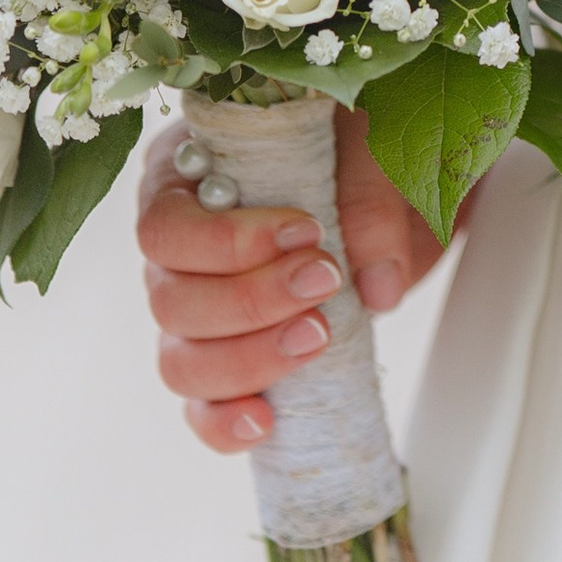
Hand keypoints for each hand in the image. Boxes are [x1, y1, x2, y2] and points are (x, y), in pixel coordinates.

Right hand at [135, 110, 445, 455]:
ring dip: (247, 359)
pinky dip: (226, 422)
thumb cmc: (362, 143)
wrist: (398, 186)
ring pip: (181, 361)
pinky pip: (203, 406)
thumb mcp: (369, 139)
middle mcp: (179, 250)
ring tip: (318, 336)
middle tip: (326, 280)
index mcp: (186, 178)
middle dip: (249, 301)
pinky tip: (265, 422)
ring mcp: (199, 311)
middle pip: (169, 299)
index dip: (226, 242)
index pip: (164, 225)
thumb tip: (377, 287)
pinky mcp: (232, 359)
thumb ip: (369, 193)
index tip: (306, 232)